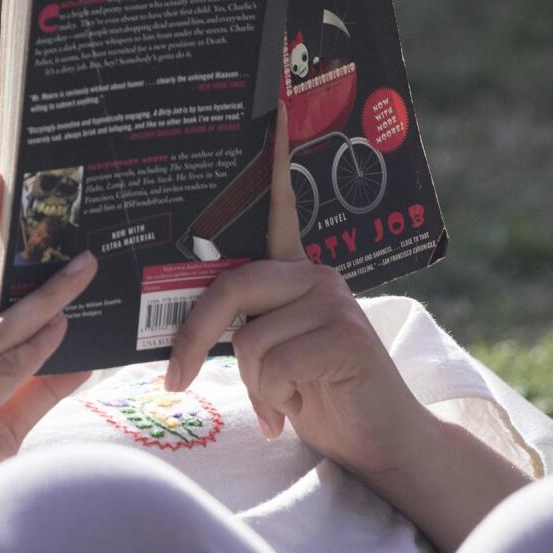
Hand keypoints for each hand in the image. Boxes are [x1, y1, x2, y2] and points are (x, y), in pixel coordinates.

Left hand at [165, 105, 432, 477]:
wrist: (378, 443)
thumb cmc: (313, 395)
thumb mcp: (267, 352)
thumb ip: (240, 323)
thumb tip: (176, 323)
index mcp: (293, 274)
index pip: (281, 210)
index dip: (275, 159)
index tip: (271, 109)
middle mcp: (315, 275)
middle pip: (229, 287)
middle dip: (192, 339)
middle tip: (175, 380)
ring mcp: (334, 300)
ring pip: (247, 340)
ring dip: (251, 386)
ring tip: (278, 401)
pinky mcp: (346, 333)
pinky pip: (272, 364)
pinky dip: (272, 400)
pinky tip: (296, 410)